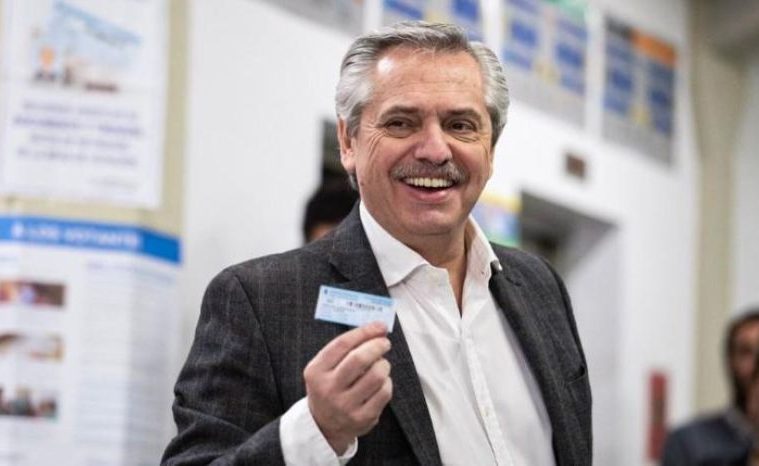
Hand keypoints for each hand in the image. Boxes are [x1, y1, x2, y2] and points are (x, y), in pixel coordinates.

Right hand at [303, 322, 392, 454]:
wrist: (324, 425)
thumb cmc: (328, 387)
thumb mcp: (324, 368)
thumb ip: (345, 349)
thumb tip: (376, 330)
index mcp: (316, 372)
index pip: (342, 344)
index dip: (364, 332)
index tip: (379, 326)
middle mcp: (328, 389)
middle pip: (360, 359)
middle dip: (377, 346)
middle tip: (384, 343)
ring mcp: (345, 405)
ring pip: (376, 375)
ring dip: (384, 364)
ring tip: (381, 364)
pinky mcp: (362, 418)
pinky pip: (384, 392)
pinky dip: (387, 382)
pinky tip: (381, 382)